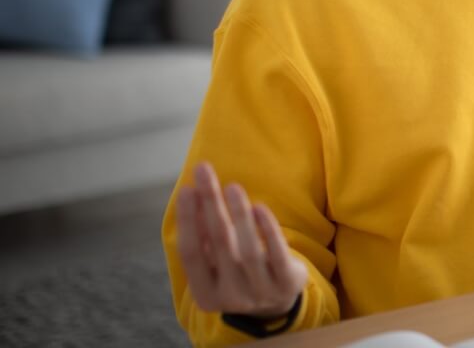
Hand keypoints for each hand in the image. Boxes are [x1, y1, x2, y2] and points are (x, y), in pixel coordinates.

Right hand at [175, 162, 307, 318]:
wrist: (276, 303)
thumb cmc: (238, 273)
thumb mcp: (216, 263)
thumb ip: (204, 237)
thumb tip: (192, 195)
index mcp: (205, 295)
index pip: (190, 253)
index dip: (187, 220)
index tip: (186, 188)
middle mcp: (231, 298)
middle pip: (218, 244)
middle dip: (210, 203)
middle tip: (204, 170)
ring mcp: (260, 293)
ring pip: (248, 249)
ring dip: (239, 214)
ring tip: (232, 187)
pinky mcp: (286, 284)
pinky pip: (277, 253)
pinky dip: (268, 229)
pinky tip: (259, 207)